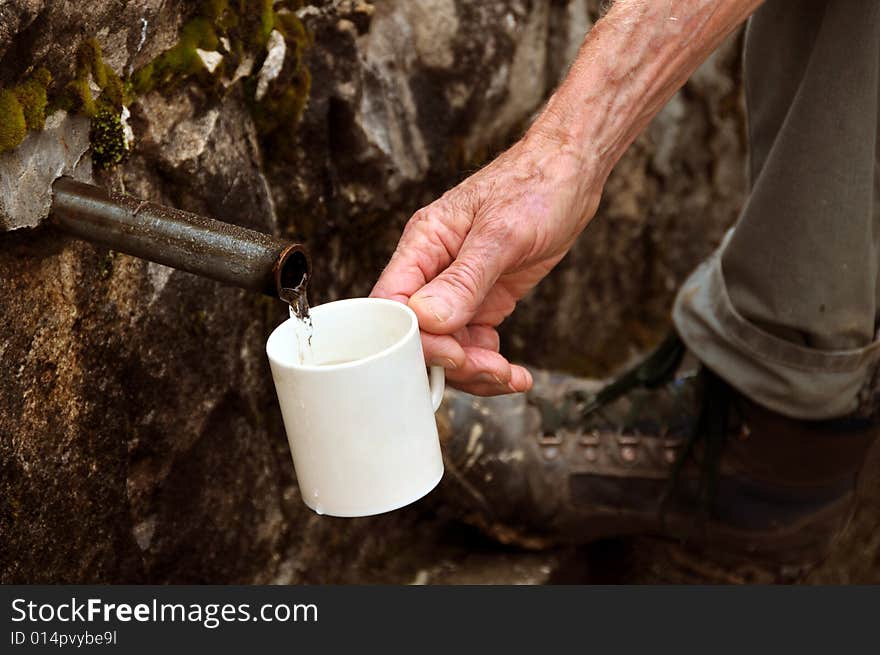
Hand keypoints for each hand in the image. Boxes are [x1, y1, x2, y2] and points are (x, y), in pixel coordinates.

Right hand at [371, 129, 602, 394]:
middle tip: (489, 370)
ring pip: (448, 345)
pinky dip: (490, 363)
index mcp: (423, 244)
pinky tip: (515, 373)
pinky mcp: (483, 299)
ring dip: (475, 369)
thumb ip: (464, 279)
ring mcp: (457, 287)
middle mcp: (433, 269)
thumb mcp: (502, 233)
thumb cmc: (536, 185)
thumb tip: (427, 320)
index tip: (453, 355)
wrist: (572, 173)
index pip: (393, 303)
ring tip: (508, 376)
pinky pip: (474, 343)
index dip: (415, 339)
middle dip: (452, 361)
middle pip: (420, 333)